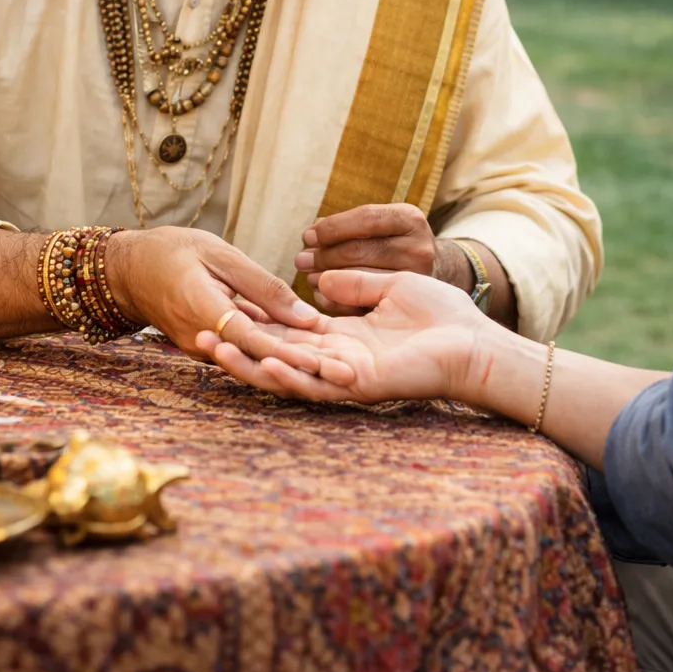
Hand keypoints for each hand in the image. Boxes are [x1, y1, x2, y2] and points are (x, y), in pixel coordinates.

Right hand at [105, 226, 323, 359]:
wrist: (128, 269)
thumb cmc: (174, 251)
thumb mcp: (220, 255)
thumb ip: (263, 286)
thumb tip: (306, 316)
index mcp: (203, 311)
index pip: (253, 338)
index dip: (290, 351)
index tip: (325, 360)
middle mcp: (202, 340)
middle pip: (259, 358)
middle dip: (303, 368)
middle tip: (345, 375)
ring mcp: (203, 349)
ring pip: (254, 359)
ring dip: (293, 364)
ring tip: (336, 367)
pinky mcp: (207, 349)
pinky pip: (244, 352)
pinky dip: (274, 352)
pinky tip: (310, 351)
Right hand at [195, 268, 488, 405]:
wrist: (475, 339)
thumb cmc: (441, 314)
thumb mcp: (389, 287)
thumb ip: (355, 285)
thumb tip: (322, 283)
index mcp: (341, 339)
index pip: (286, 334)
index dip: (253, 325)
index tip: (218, 312)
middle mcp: (336, 361)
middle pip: (275, 358)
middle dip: (237, 351)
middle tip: (197, 338)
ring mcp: (345, 378)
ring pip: (286, 376)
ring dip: (249, 366)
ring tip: (213, 351)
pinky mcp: (359, 387)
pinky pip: (315, 386)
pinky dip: (287, 376)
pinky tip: (261, 364)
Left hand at [295, 204, 469, 313]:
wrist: (437, 270)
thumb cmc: (396, 242)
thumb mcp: (384, 223)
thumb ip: (351, 225)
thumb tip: (311, 237)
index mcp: (410, 219)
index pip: (364, 219)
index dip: (331, 228)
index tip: (307, 236)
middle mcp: (419, 247)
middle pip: (359, 250)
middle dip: (323, 255)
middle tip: (301, 260)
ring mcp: (417, 278)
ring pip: (360, 278)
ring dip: (326, 278)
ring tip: (308, 277)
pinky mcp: (407, 304)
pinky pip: (364, 303)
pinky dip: (337, 299)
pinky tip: (323, 294)